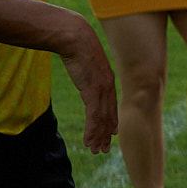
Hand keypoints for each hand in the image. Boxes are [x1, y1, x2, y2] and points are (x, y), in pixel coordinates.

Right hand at [58, 16, 115, 152]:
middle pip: (109, 116)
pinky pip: (93, 116)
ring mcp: (101, 89)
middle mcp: (108, 87)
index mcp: (107, 80)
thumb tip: (83, 70)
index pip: (111, 106)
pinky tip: (88, 141)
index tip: (111, 133)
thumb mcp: (86, 62)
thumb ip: (87, 71)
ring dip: (98, 136)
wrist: (75, 38)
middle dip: (106, 134)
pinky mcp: (92, 90)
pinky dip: (92, 130)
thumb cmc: (78, 47)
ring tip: (96, 150)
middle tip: (104, 149)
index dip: (111, 121)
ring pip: (102, 119)